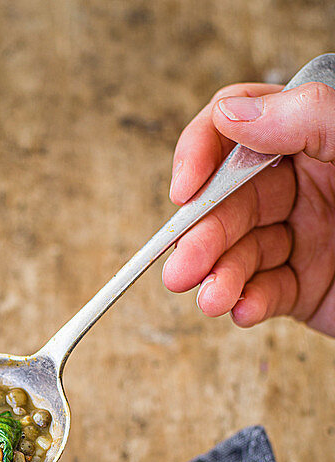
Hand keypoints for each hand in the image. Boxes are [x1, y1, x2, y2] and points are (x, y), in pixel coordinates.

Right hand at [162, 80, 334, 334]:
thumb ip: (310, 120)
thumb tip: (233, 116)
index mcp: (315, 136)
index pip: (237, 130)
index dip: (201, 155)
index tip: (183, 190)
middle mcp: (304, 184)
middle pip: (229, 201)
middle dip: (201, 237)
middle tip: (181, 270)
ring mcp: (303, 236)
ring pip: (241, 252)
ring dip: (220, 277)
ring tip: (213, 299)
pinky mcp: (306, 286)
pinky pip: (266, 292)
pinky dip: (250, 304)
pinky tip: (245, 310)